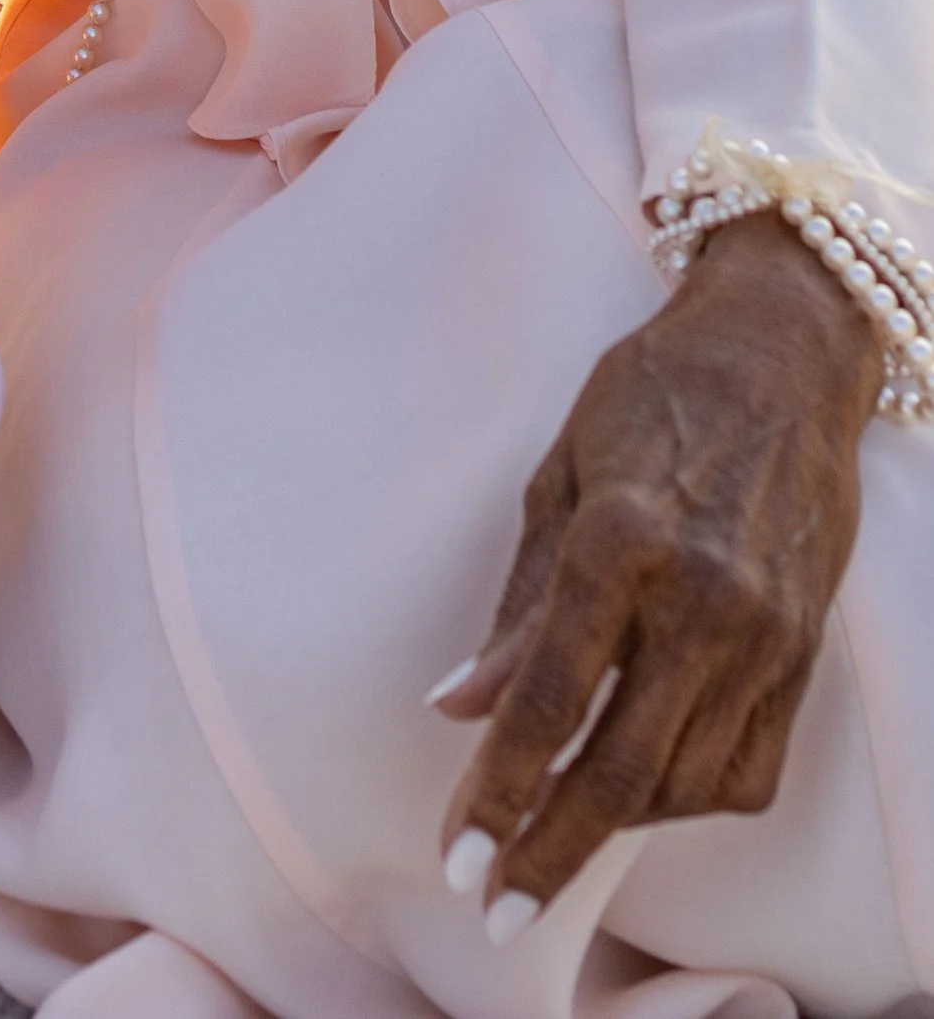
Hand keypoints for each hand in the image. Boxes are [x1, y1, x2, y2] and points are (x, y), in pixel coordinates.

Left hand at [433, 210, 880, 931]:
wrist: (781, 357)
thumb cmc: (648, 398)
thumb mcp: (558, 477)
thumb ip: (516, 606)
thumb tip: (457, 705)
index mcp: (622, 543)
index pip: (552, 699)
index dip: (502, 789)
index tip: (461, 854)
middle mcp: (702, 601)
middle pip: (620, 769)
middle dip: (553, 849)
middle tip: (497, 904)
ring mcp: (765, 634)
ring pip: (685, 783)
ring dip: (614, 827)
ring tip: (551, 838)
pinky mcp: (805, 654)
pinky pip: (745, 767)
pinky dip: (685, 798)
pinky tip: (636, 792)